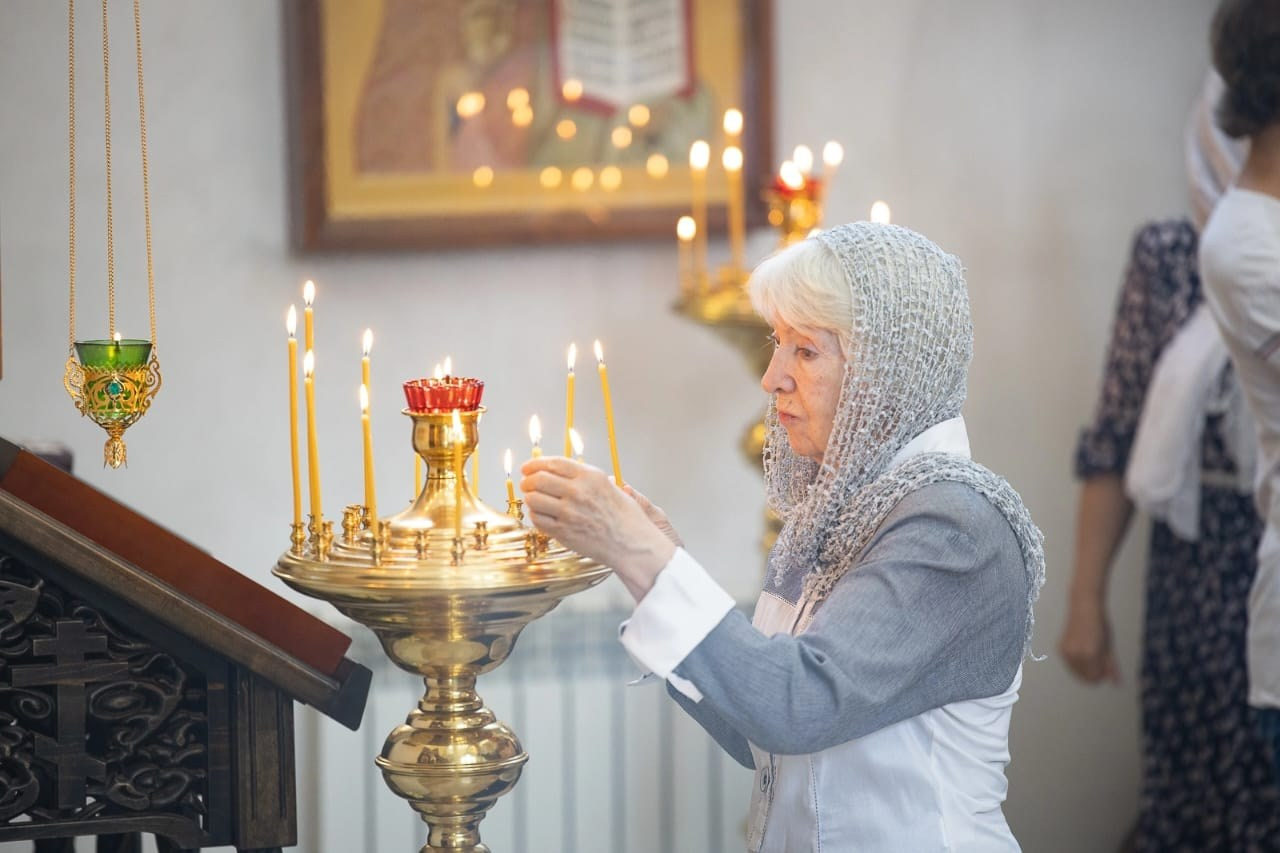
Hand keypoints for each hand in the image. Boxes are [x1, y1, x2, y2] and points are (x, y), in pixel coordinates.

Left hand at [520, 457, 675, 601]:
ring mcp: (569, 513)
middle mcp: (578, 492)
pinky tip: (542, 515)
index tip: (527, 467)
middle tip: (526, 484)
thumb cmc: (625, 517)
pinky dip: (535, 516)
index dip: (535, 463)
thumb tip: (558, 471)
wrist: (632, 544)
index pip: (553, 463)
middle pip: (538, 479)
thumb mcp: (609, 486)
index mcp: (590, 477)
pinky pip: (538, 520)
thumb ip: (584, 477)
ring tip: (534, 500)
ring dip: (530, 498)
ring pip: (533, 499)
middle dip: (527, 480)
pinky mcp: (564, 532)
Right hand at [1058, 598, 1120, 684]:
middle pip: (1085, 677)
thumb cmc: (1100, 625)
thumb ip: (1111, 667)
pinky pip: (1070, 665)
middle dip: (1093, 673)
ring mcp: (1065, 652)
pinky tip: (1082, 651)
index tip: (1106, 667)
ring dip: (1084, 669)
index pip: (1095, 677)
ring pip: (1076, 673)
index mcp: (1090, 655)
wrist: (1084, 607)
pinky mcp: (1060, 649)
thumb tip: (1116, 684)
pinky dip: (1077, 663)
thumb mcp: (1109, 647)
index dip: (1102, 676)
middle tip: (1100, 660)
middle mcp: (1075, 655)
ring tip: (1091, 653)